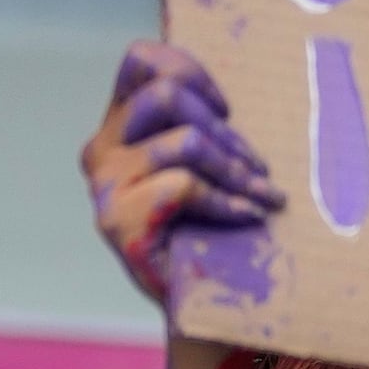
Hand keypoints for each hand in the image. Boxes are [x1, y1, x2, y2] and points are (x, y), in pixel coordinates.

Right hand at [82, 42, 280, 308]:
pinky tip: (251, 215)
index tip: (226, 110)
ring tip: (266, 195)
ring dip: (238, 169)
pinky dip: (228, 200)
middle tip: (259, 167)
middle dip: (225, 130)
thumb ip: (202, 127)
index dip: (189, 70)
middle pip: (166, 96)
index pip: (140, 61)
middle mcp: (102, 149)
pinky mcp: (118, 221)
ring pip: (185, 142)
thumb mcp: (204, 167)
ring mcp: (106, 185)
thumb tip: (235, 99)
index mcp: (120, 127)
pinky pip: (184, 185)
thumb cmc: (210, 231)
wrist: (198, 306)